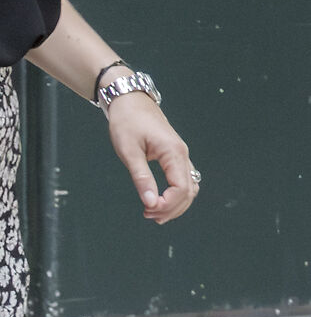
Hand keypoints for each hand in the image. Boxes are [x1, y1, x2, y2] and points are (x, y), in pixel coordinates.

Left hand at [106, 92, 198, 222]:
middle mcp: (182, 154)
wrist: (130, 101)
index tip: (147, 209)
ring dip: (175, 204)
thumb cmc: (127, 122)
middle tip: (148, 215)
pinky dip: (175, 195)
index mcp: (173, 152)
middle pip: (189, 191)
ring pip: (190, 187)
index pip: (181, 188)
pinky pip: (183, 180)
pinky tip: (159, 203)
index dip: (167, 204)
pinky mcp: (175, 156)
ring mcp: (181, 155)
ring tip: (153, 214)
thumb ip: (141, 178)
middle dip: (171, 208)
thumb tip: (150, 203)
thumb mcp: (129, 152)